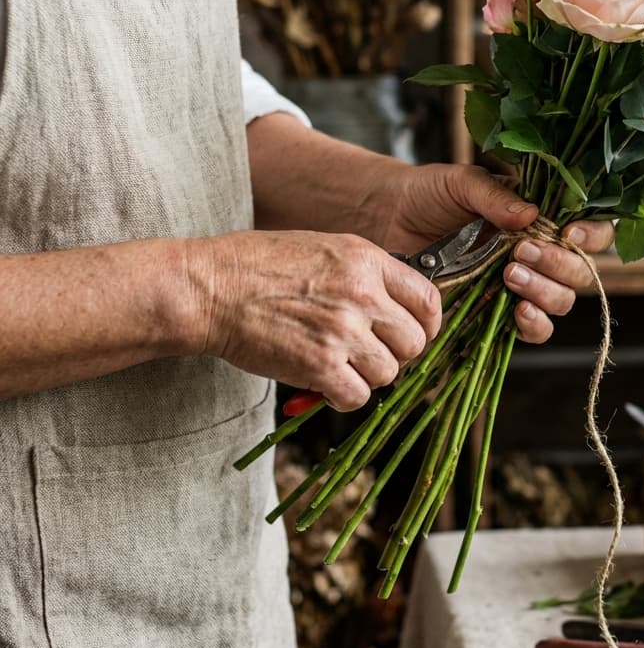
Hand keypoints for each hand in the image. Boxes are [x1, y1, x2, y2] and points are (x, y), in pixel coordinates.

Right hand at [187, 230, 441, 410]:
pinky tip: (324, 385)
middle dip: (397, 354)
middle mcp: (363, 294)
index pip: (428, 300)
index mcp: (368, 261)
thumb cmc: (260, 265)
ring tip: (339, 365)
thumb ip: (366, 273)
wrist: (211, 287)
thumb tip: (397, 305)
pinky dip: (343, 398)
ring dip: (367, 376)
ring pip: (389, 373)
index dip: (427, 325)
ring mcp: (343, 331)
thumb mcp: (325, 249)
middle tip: (369, 355)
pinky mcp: (320, 365)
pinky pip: (358, 398)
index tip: (415, 335)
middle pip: (415, 342)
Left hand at [378, 164, 614, 342]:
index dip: (593, 234)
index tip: (569, 232)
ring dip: (544, 293)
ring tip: (509, 277)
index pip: (592, 229)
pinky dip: (532, 325)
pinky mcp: (498, 312)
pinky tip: (516, 312)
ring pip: (561, 302)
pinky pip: (533, 329)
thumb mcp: (462, 182)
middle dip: (559, 265)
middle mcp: (541, 252)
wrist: (388, 221)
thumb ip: (495, 196)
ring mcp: (522, 284)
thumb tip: (531, 215)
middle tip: (521, 253)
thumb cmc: (429, 194)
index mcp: (543, 216)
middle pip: (580, 271)